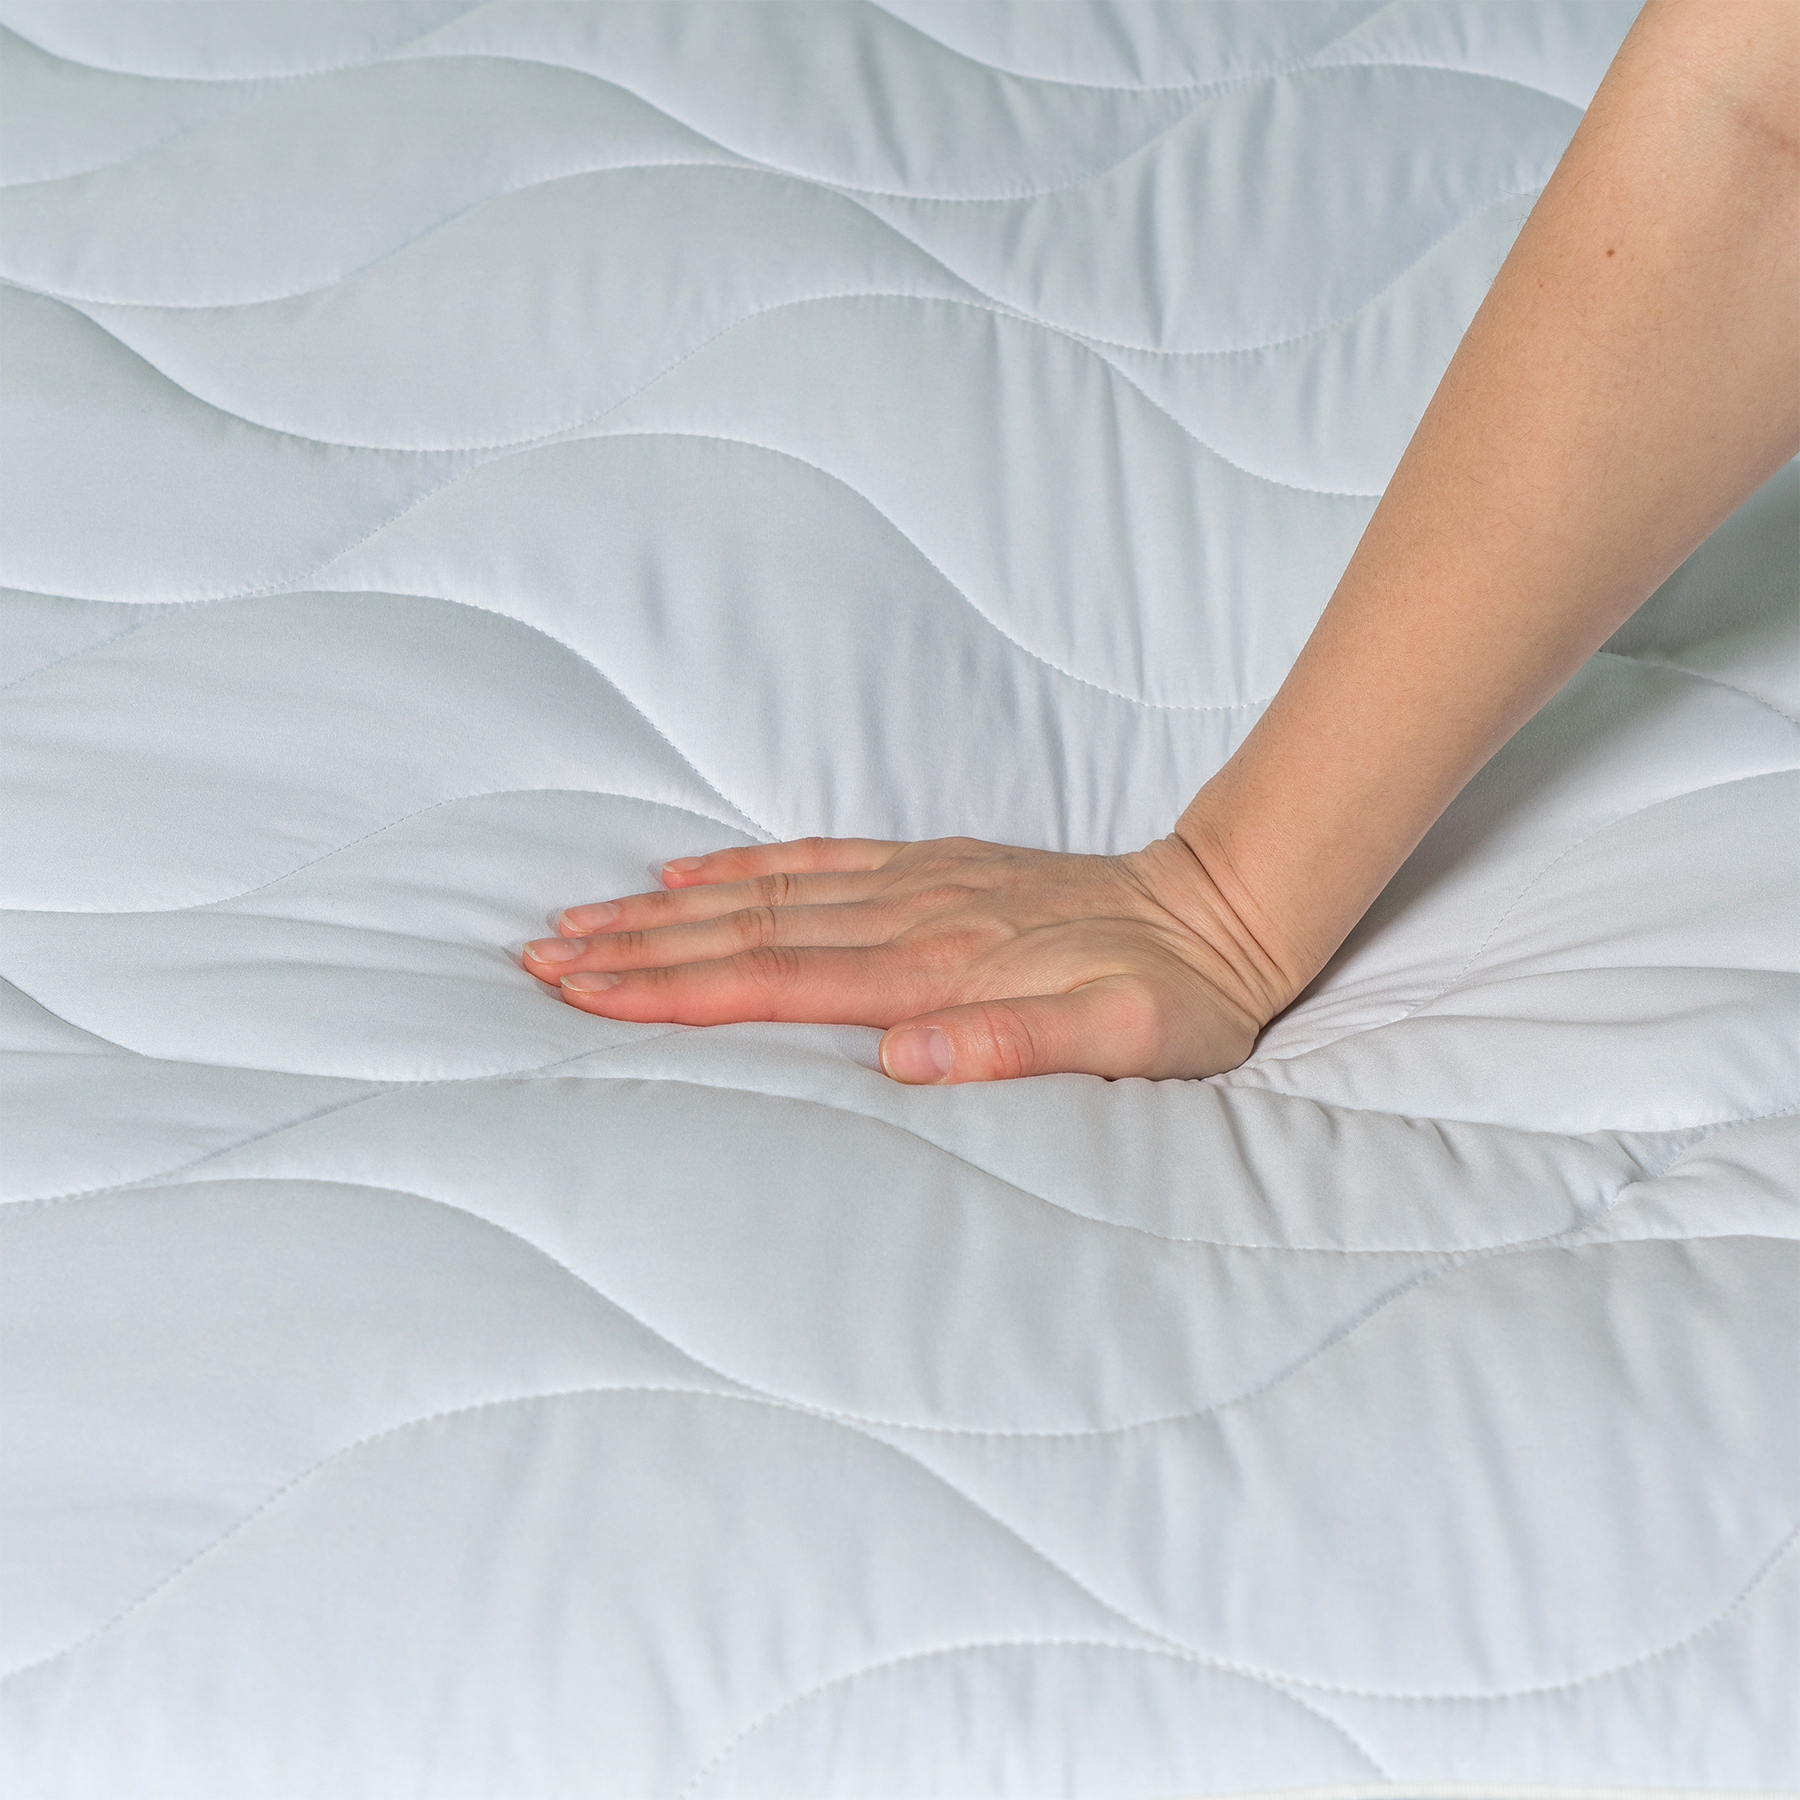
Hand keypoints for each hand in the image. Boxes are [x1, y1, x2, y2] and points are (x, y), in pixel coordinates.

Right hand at [519, 834, 1294, 1082]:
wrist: (1224, 909)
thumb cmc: (1175, 997)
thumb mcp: (1122, 1042)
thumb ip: (1014, 1048)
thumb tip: (903, 1058)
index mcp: (938, 972)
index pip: (777, 982)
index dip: (674, 989)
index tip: (586, 989)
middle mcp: (911, 919)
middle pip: (745, 933)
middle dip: (636, 948)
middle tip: (536, 954)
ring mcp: (919, 886)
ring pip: (765, 894)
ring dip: (666, 910)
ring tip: (582, 914)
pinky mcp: (936, 869)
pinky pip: (819, 860)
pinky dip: (745, 867)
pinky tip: (691, 872)